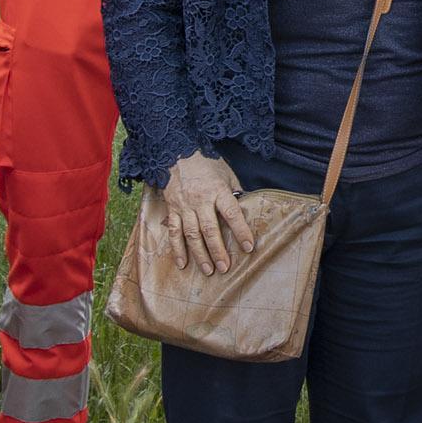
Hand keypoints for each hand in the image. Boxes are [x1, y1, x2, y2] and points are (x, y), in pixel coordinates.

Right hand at [146, 151, 252, 277]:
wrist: (177, 151)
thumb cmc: (206, 164)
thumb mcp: (227, 174)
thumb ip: (236, 192)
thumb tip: (248, 208)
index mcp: (218, 190)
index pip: (232, 213)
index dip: (241, 231)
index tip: (249, 247)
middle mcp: (200, 200)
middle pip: (210, 229)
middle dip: (218, 250)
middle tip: (225, 268)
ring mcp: (184, 206)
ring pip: (192, 234)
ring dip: (200, 254)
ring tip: (208, 271)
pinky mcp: (172, 209)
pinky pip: (174, 232)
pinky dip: (177, 249)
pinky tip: (182, 263)